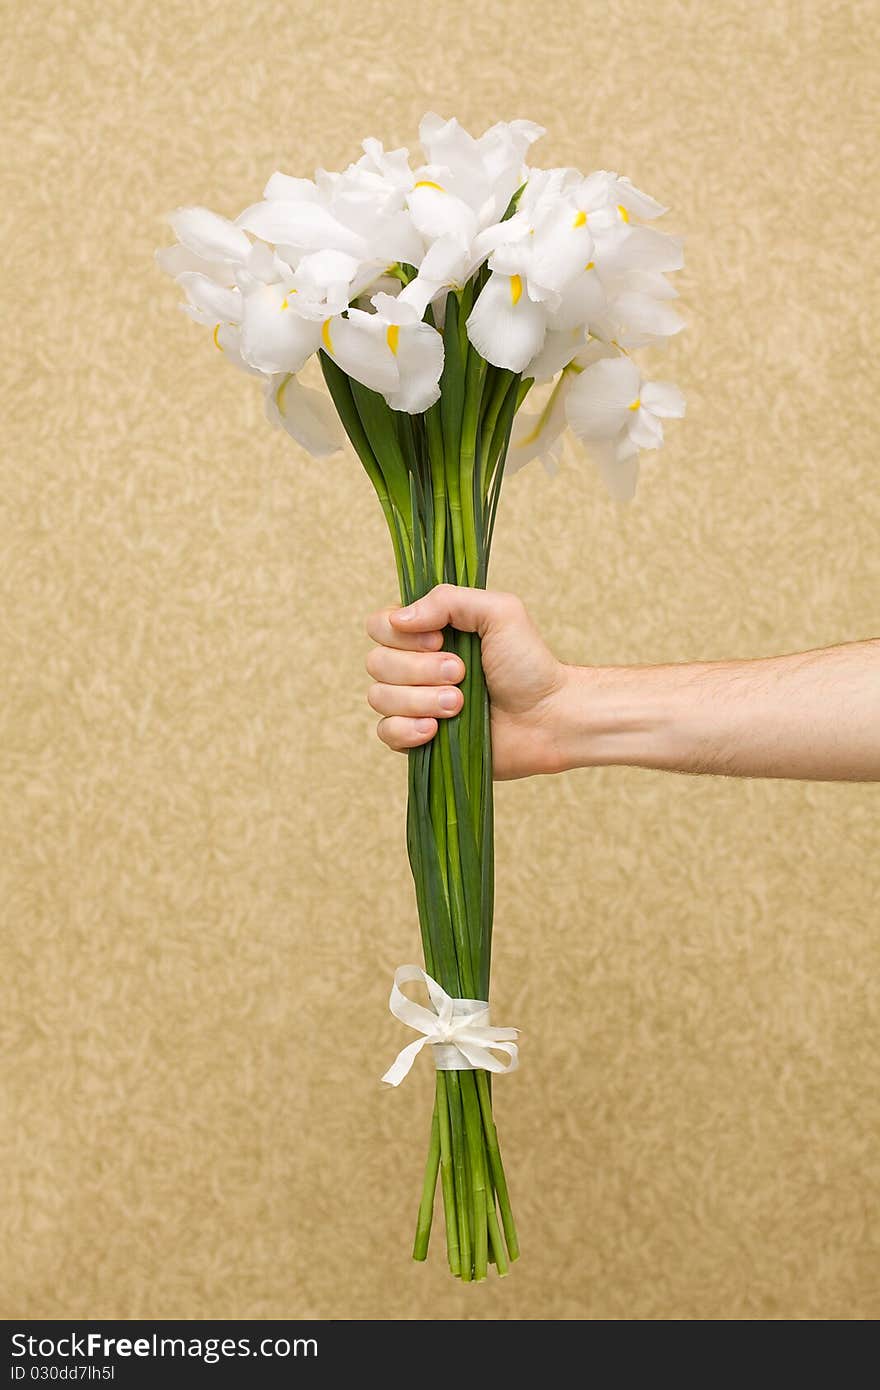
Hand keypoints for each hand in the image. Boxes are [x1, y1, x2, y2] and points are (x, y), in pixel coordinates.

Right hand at [364, 584, 566, 779]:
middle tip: (461, 674)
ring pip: (379, 697)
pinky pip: (385, 733)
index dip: (401, 635)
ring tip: (458, 704)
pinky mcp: (418, 739)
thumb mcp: (499, 612)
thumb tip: (399, 618)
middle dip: (419, 670)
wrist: (549, 718)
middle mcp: (415, 666)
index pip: (379, 625)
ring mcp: (414, 703)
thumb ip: (448, 600)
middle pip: (376, 663)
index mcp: (428, 633)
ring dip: (420, 700)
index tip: (440, 641)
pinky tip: (435, 730)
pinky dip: (406, 729)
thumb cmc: (529, 664)